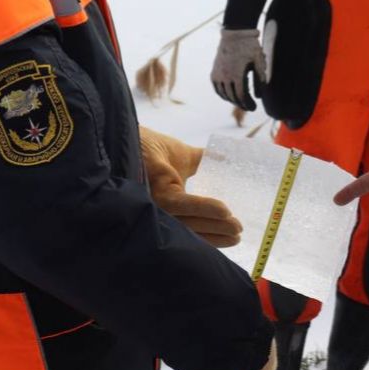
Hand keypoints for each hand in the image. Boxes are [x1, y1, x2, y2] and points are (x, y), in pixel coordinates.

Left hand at [139, 126, 242, 246]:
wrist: (130, 132)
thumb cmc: (151, 145)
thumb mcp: (184, 157)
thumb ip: (204, 161)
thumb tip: (230, 160)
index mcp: (167, 206)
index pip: (192, 228)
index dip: (212, 235)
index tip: (233, 237)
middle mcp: (159, 211)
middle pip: (192, 231)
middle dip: (217, 235)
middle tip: (239, 234)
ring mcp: (156, 203)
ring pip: (189, 221)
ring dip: (215, 225)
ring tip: (235, 227)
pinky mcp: (154, 191)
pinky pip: (180, 204)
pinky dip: (203, 208)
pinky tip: (223, 210)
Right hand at [210, 28, 265, 110]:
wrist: (235, 33)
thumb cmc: (250, 46)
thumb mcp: (259, 61)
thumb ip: (259, 80)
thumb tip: (258, 97)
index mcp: (237, 74)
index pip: (241, 96)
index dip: (248, 104)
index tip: (254, 108)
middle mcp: (225, 76)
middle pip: (233, 97)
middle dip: (242, 104)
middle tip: (249, 107)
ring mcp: (218, 74)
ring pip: (224, 94)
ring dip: (232, 100)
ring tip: (241, 101)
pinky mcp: (214, 71)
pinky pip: (216, 88)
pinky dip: (222, 94)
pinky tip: (229, 96)